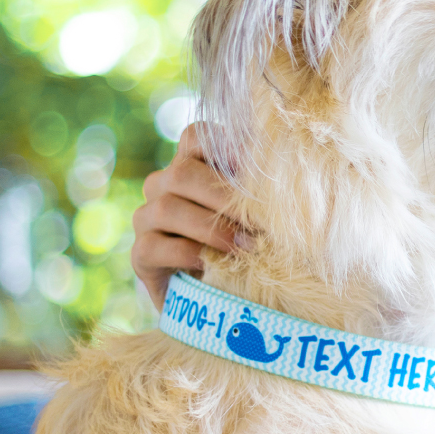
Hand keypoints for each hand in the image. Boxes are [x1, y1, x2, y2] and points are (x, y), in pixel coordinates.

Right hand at [132, 123, 246, 307]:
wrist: (217, 296)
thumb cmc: (246, 244)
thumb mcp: (257, 213)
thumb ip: (262, 190)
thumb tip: (294, 173)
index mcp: (191, 165)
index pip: (195, 136)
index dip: (221, 145)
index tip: (252, 166)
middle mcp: (163, 186)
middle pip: (182, 173)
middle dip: (225, 198)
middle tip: (262, 223)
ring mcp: (147, 219)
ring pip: (168, 208)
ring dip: (212, 228)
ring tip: (247, 248)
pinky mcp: (140, 254)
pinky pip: (152, 246)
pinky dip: (187, 253)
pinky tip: (212, 264)